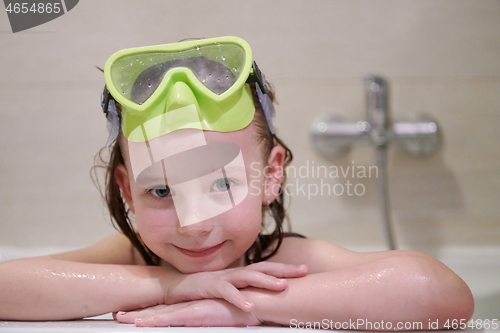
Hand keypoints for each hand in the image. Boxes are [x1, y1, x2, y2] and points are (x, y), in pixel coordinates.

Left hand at [115, 299, 261, 326]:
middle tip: (119, 314)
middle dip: (137, 313)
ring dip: (139, 317)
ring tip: (122, 318)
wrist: (254, 300)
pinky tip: (140, 323)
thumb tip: (209, 318)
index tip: (135, 314)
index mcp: (193, 307)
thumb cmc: (241, 308)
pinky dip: (153, 321)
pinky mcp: (193, 313)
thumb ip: (211, 316)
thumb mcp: (223, 314)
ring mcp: (189, 309)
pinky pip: (169, 319)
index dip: (150, 311)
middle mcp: (188, 307)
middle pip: (158, 311)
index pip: (167, 310)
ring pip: (158, 315)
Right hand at [164, 262, 306, 311]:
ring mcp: (223, 278)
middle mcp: (235, 272)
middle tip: (303, 271)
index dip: (285, 268)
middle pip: (263, 268)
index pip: (267, 268)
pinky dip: (239, 299)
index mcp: (241, 273)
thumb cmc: (205, 288)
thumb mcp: (229, 289)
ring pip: (248, 277)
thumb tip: (263, 296)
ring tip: (282, 286)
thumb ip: (244, 289)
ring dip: (266, 281)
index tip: (305, 270)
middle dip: (283, 269)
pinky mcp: (211, 286)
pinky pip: (227, 293)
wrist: (177, 286)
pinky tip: (250, 307)